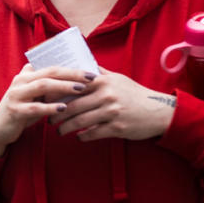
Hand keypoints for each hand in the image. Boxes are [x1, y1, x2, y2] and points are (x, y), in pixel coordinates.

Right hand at [0, 64, 93, 157]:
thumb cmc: (21, 111)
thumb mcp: (32, 96)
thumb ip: (47, 86)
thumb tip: (74, 81)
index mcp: (26, 75)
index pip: (52, 66)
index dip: (71, 67)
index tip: (90, 70)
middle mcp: (20, 81)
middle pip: (49, 72)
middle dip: (72, 73)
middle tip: (91, 77)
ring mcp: (16, 95)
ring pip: (42, 86)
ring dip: (63, 87)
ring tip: (80, 89)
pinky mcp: (14, 111)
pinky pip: (35, 108)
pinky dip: (50, 108)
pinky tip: (63, 109)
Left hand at [48, 67, 175, 140]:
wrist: (158, 110)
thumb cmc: (134, 93)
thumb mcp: (117, 78)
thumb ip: (98, 73)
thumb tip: (79, 64)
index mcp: (103, 81)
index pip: (73, 85)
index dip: (57, 92)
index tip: (45, 98)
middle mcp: (106, 95)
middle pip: (73, 106)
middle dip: (57, 114)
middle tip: (48, 119)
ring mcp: (111, 112)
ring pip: (80, 122)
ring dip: (66, 128)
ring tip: (59, 131)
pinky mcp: (117, 128)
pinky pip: (93, 134)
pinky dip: (83, 137)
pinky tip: (78, 138)